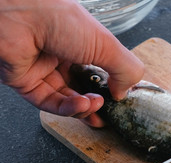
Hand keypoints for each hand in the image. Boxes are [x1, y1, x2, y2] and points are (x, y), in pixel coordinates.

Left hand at [0, 0, 143, 126]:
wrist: (20, 15)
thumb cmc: (60, 19)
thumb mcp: (107, 45)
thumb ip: (125, 70)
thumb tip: (124, 93)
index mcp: (81, 43)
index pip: (97, 70)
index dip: (108, 87)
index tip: (119, 99)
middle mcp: (61, 56)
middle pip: (81, 88)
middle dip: (96, 104)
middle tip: (107, 113)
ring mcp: (42, 69)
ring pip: (66, 99)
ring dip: (84, 107)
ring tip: (95, 105)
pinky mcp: (25, 82)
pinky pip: (48, 102)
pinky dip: (67, 108)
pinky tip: (82, 105)